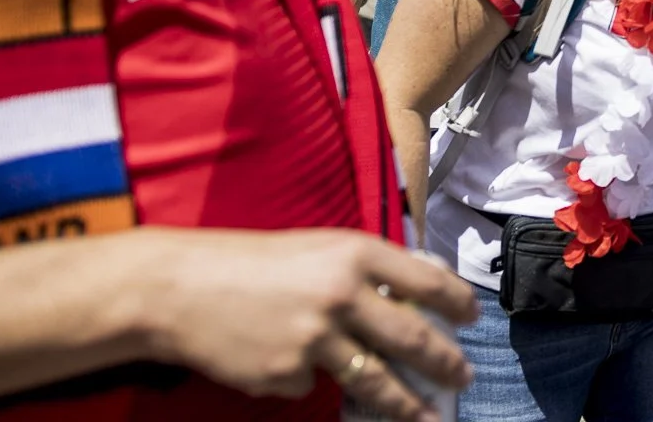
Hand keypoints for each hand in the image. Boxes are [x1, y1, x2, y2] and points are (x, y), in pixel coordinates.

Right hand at [141, 228, 475, 421]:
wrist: (180, 289)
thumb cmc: (251, 263)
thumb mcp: (318, 248)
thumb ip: (364, 270)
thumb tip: (411, 296)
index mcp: (355, 253)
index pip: (426, 281)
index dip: (456, 302)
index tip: (472, 318)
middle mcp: (342, 295)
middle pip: (413, 339)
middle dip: (446, 363)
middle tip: (464, 377)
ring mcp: (315, 338)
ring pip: (378, 380)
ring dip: (410, 405)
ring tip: (431, 418)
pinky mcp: (287, 373)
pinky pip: (312, 386)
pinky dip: (308, 380)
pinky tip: (283, 361)